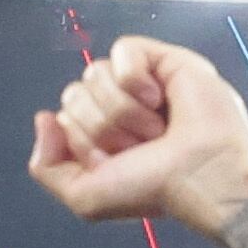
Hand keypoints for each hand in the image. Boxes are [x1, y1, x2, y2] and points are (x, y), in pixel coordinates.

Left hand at [28, 36, 247, 235]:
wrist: (203, 174)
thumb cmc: (156, 189)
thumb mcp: (85, 197)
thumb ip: (46, 167)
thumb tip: (44, 118)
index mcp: (102, 134)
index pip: (63, 117)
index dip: (83, 142)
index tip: (119, 162)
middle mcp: (119, 106)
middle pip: (75, 93)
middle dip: (102, 127)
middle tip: (141, 146)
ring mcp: (142, 82)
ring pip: (96, 74)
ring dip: (123, 110)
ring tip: (156, 128)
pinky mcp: (165, 60)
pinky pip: (124, 50)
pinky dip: (135, 79)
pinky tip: (159, 98)